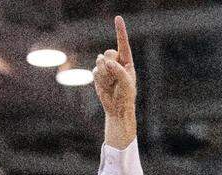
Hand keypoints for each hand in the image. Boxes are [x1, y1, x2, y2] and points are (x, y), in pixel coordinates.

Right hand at [94, 15, 136, 144]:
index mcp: (127, 62)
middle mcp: (116, 62)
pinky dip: (99, 79)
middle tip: (114, 76)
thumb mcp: (126, 83)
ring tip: (111, 84)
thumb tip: (107, 62)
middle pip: (108, 52)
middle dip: (110, 63)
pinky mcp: (98, 74)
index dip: (120, 31)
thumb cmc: (126, 96)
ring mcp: (106, 68)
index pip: (123, 44)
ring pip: (99, 61)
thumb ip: (118, 71)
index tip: (118, 18)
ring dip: (104, 74)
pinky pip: (94, 71)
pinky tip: (105, 86)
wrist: (117, 108)